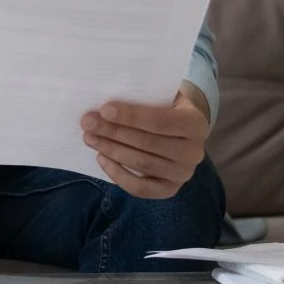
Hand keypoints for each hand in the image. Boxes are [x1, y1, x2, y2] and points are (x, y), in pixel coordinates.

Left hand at [79, 83, 208, 199]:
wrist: (182, 130)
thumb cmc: (166, 106)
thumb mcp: (163, 94)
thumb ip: (143, 95)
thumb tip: (105, 97)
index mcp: (195, 123)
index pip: (160, 121)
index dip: (131, 116)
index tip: (104, 109)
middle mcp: (194, 152)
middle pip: (147, 143)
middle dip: (113, 132)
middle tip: (88, 123)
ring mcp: (183, 174)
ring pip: (141, 164)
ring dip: (111, 150)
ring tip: (89, 137)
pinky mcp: (170, 189)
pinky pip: (141, 188)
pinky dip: (118, 175)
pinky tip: (101, 158)